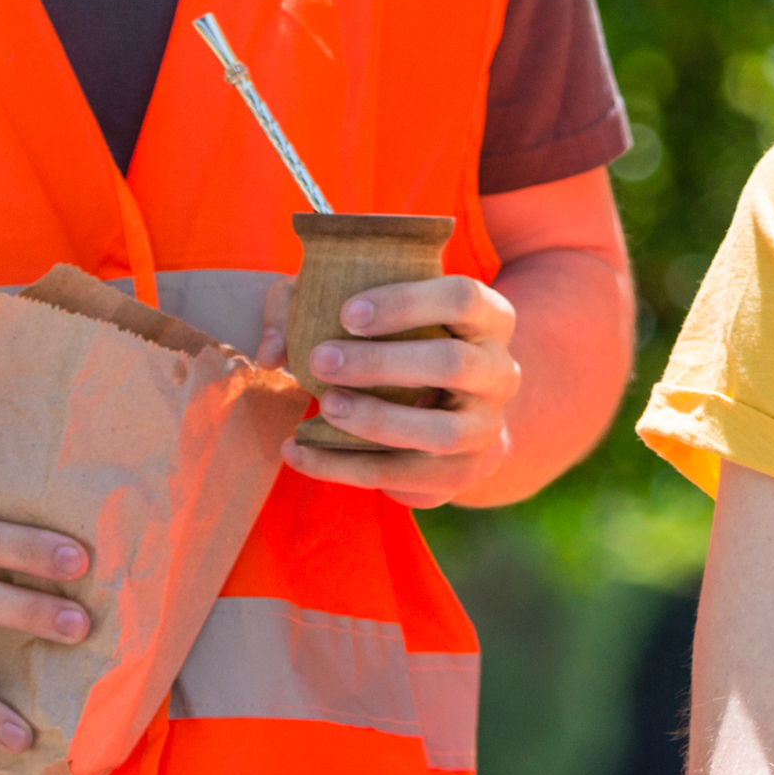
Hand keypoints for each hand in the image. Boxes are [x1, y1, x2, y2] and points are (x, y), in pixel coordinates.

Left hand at [277, 273, 522, 505]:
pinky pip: (405, 477)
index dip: (405, 302)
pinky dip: (344, 466)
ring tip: (322, 406)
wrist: (452, 410)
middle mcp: (501, 371)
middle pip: (454, 363)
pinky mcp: (462, 473)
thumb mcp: (365, 313)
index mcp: (490, 318)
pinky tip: (297, 450)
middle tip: (320, 360)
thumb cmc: (399, 344)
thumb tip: (272, 351)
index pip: (463, 298)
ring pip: (440, 431)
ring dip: (376, 420)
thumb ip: (306, 312)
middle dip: (381, 363)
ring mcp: (487, 427)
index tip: (346, 314)